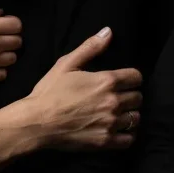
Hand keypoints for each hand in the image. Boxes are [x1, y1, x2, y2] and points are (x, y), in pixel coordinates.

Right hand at [13, 28, 140, 150]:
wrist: (36, 123)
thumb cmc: (49, 92)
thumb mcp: (66, 64)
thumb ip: (90, 47)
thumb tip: (108, 31)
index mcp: (107, 81)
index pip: (136, 77)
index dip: (131, 78)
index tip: (124, 82)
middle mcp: (113, 101)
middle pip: (138, 97)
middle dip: (129, 96)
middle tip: (117, 98)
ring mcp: (110, 123)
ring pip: (135, 117)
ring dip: (129, 114)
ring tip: (118, 114)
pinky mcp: (105, 141)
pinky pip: (129, 139)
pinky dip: (126, 135)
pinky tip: (118, 130)